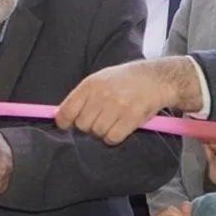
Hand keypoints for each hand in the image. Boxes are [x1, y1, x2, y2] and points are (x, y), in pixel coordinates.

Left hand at [56, 57, 200, 144]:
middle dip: (87, 127)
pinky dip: (114, 137)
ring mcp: (117, 106)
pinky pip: (112, 137)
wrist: (155, 78)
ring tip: (112, 122)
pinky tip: (119, 128)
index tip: (67, 126)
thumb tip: (61, 116)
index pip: (66, 111)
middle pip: (82, 125)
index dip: (64, 122)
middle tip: (99, 120)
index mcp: (89, 85)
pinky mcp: (131, 117)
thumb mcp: (98, 80)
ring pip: (97, 132)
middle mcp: (101, 95)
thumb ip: (81, 97)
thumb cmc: (123, 81)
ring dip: (102, 132)